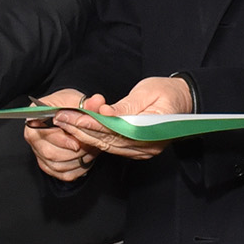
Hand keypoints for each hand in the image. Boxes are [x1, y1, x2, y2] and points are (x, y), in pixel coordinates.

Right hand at [24, 87, 102, 182]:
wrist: (69, 113)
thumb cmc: (69, 105)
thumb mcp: (78, 100)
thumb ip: (89, 103)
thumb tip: (98, 101)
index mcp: (35, 116)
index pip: (44, 133)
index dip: (62, 140)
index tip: (77, 144)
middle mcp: (32, 135)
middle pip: (49, 153)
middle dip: (73, 153)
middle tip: (90, 147)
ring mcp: (38, 151)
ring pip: (56, 165)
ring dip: (77, 161)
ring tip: (91, 151)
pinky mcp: (47, 163)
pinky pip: (62, 173)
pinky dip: (77, 169)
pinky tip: (86, 160)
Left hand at [52, 77, 193, 163]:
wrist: (183, 100)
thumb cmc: (166, 93)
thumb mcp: (147, 93)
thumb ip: (126, 107)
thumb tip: (105, 113)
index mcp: (153, 131)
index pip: (116, 130)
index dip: (92, 124)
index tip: (73, 116)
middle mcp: (147, 147)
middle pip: (108, 140)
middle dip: (82, 130)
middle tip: (60, 118)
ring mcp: (141, 151)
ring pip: (107, 145)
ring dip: (83, 135)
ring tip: (64, 123)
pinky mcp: (136, 150)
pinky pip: (111, 146)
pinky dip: (94, 138)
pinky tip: (78, 130)